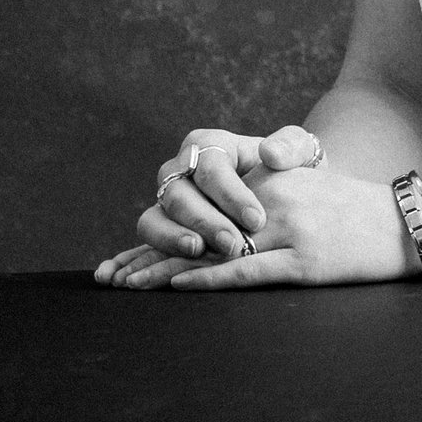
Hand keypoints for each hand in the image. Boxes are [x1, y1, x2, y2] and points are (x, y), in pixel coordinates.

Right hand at [94, 125, 325, 286]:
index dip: (231, 193)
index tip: (257, 218)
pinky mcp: (161, 230)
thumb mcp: (300, 151)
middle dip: (204, 221)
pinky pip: (142, 243)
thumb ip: (291, 146)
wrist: (284, 193)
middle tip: (232, 243)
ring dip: (172, 239)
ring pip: (153, 218)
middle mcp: (180, 170)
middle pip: (179, 194)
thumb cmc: (291, 170)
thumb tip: (271, 153)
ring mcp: (166, 201)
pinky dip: (130, 259)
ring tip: (198, 253)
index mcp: (210, 144)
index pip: (212, 167)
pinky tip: (121, 277)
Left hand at [106, 164, 415, 290]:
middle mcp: (276, 200)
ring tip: (131, 286)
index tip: (128, 253)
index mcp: (274, 180)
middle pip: (201, 229)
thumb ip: (267, 192)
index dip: (164, 232)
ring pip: (215, 251)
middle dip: (152, 254)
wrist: (408, 221)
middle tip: (113, 276)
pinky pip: (248, 270)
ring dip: (167, 270)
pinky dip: (210, 279)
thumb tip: (223, 220)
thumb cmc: (358, 208)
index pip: (205, 206)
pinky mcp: (304, 260)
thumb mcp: (310, 185)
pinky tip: (181, 285)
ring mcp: (290, 230)